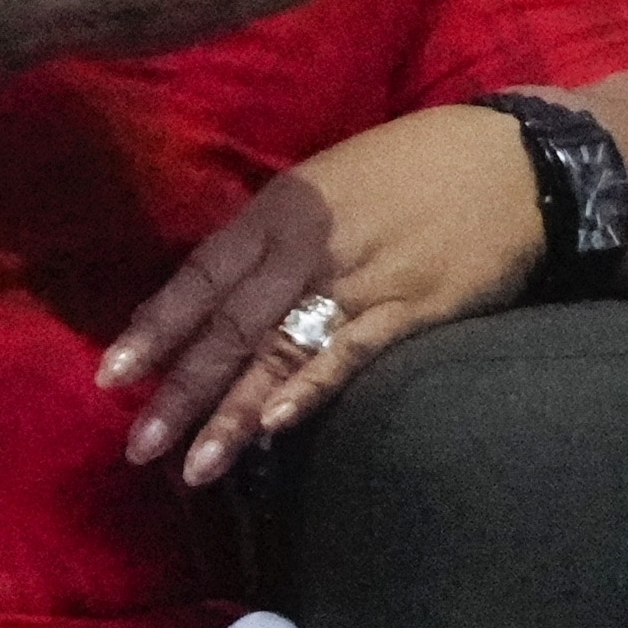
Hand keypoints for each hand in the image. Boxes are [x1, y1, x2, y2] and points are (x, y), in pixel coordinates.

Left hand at [99, 106, 550, 486]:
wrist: (515, 160)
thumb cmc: (417, 168)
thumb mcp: (330, 182)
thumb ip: (277, 237)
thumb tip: (226, 294)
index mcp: (282, 208)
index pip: (201, 275)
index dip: (156, 328)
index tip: (112, 378)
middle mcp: (309, 244)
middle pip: (230, 325)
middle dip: (181, 390)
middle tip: (138, 447)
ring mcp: (362, 278)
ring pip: (282, 351)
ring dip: (235, 413)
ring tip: (197, 467)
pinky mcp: (414, 308)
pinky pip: (352, 353)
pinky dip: (313, 388)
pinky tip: (279, 426)